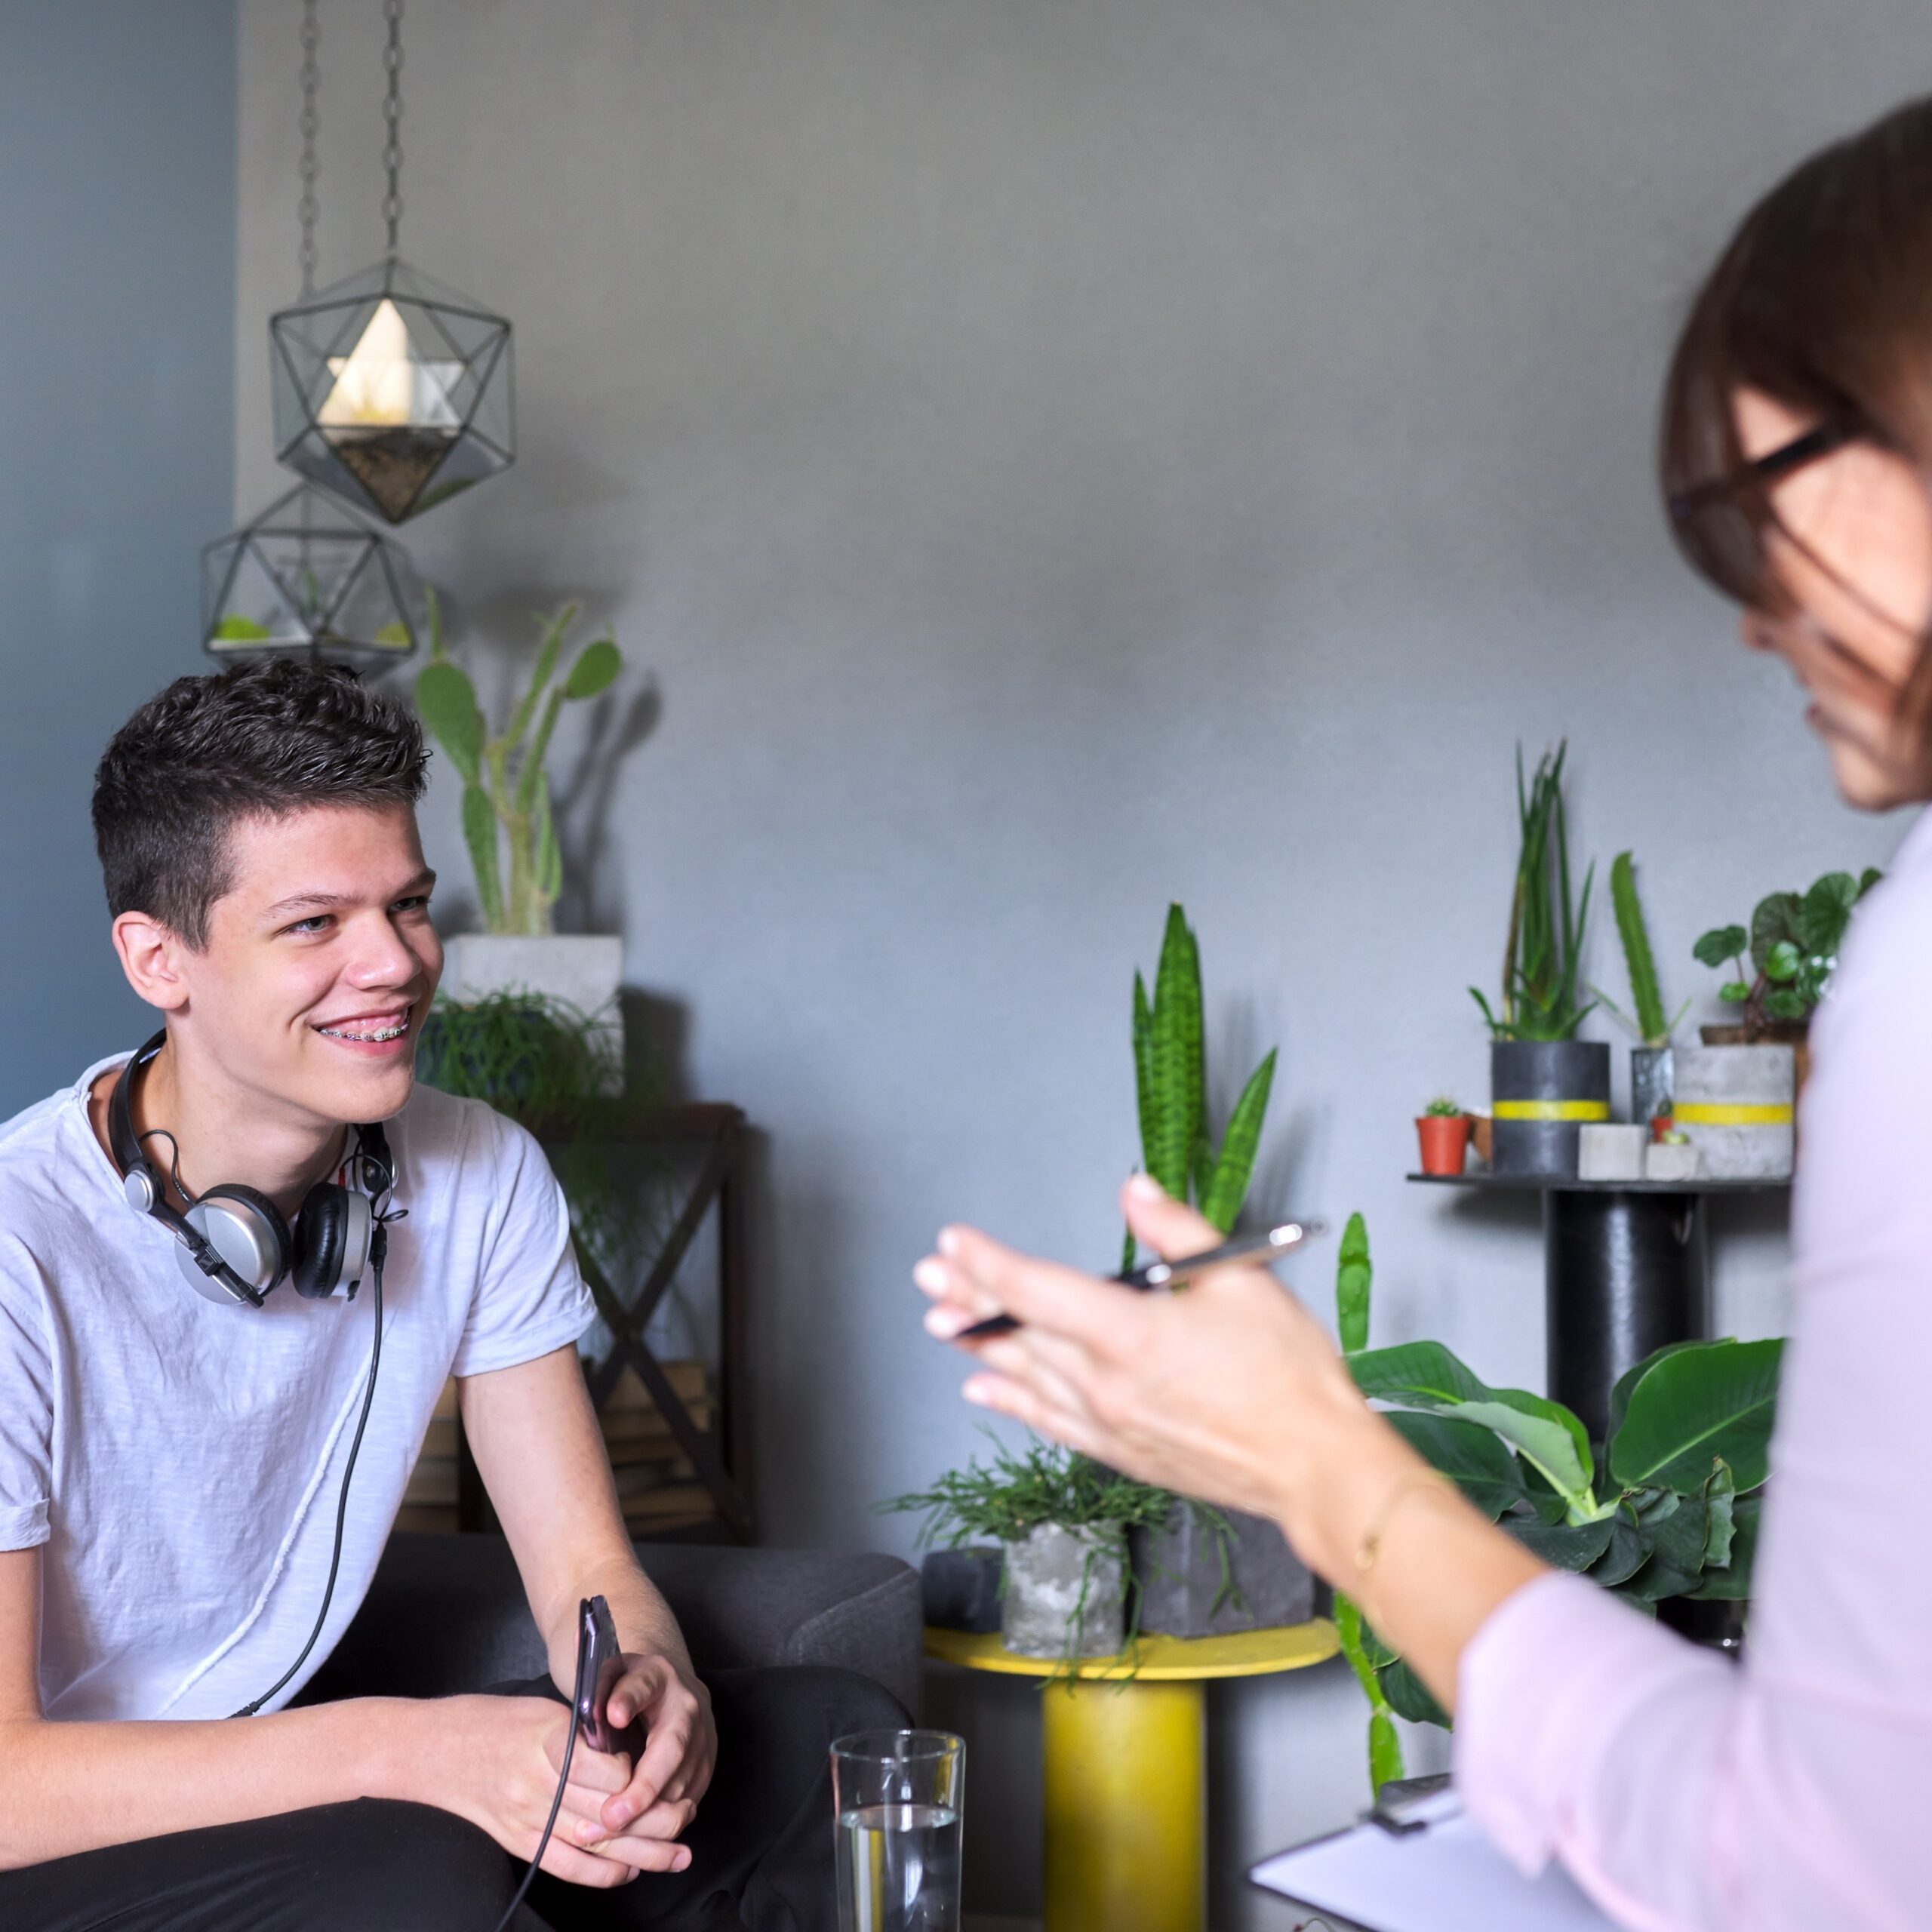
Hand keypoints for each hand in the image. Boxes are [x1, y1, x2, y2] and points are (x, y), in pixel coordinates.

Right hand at [421, 1689, 699, 1886]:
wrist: (434, 1750)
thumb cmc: (492, 1721)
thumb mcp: (543, 1710)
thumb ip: (584, 1735)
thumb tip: (627, 1759)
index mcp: (547, 1741)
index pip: (604, 1769)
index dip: (637, 1777)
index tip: (659, 1772)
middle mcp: (538, 1785)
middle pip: (608, 1811)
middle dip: (655, 1819)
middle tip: (687, 1817)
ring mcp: (526, 1818)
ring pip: (594, 1844)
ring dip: (642, 1852)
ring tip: (678, 1854)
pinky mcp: (518, 1841)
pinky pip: (565, 1866)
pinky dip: (602, 1872)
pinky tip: (630, 1870)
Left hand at [587, 1652, 716, 1849]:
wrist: (672, 1688)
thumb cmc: (630, 1686)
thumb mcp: (611, 1674)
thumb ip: (598, 1688)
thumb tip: (594, 1714)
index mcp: (659, 1677)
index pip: (644, 1685)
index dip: (629, 1699)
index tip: (613, 1715)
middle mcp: (688, 1708)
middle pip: (673, 1748)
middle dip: (644, 1787)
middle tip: (611, 1816)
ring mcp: (703, 1740)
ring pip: (681, 1784)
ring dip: (646, 1815)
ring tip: (607, 1833)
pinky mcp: (706, 1768)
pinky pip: (687, 1803)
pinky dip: (659, 1824)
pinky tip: (630, 1836)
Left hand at [915, 1175, 1398, 1573]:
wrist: (1314, 1467)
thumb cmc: (1289, 1376)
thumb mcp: (1241, 1280)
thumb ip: (1177, 1231)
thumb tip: (1134, 1192)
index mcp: (1130, 1333)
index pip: (1036, 1288)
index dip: (988, 1261)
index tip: (954, 1240)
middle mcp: (1106, 1382)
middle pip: (1019, 1332)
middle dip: (968, 1298)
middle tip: (928, 1275)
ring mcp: (1109, 1423)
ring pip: (1026, 1377)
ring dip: (980, 1345)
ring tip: (940, 1322)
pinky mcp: (1122, 1453)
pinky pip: (1049, 1423)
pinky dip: (1012, 1401)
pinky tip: (984, 1387)